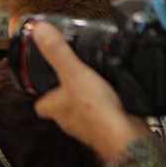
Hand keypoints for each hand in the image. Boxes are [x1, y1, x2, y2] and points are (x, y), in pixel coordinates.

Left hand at [29, 22, 150, 161]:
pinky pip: (103, 113)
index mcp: (54, 107)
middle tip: (74, 76)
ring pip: (83, 109)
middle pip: (62, 105)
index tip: (44, 80)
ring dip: (89, 97)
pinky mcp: (108, 126)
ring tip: (96, 81)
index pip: (39, 104)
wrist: (126, 135)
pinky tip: (116, 93)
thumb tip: (40, 31)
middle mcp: (68, 119)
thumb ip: (57, 52)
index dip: (40, 93)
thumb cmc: (95, 111)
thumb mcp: (74, 73)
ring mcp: (88, 125)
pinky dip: (107, 104)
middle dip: (67, 92)